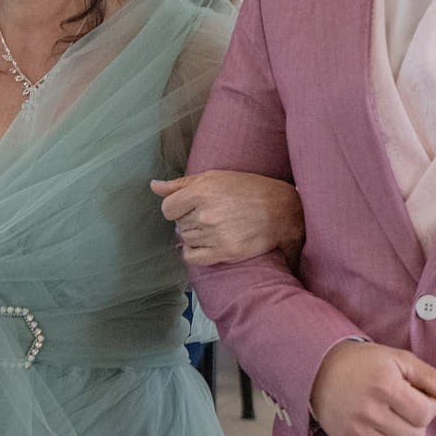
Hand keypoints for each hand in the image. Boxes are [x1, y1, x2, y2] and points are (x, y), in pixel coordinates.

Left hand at [155, 169, 305, 267]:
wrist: (282, 210)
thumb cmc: (248, 189)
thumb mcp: (214, 177)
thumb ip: (180, 184)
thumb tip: (153, 186)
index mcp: (202, 192)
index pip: (167, 208)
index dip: (176, 207)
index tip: (188, 206)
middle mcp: (206, 214)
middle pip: (178, 224)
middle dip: (189, 220)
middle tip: (208, 215)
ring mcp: (215, 235)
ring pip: (186, 239)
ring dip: (195, 235)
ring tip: (213, 227)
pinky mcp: (225, 252)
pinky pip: (193, 257)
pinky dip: (194, 252)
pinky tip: (204, 244)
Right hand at [308, 340, 435, 435]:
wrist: (317, 368)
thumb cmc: (363, 362)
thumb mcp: (397, 359)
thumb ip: (431, 377)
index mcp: (384, 385)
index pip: (426, 414)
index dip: (427, 406)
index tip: (414, 396)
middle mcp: (369, 410)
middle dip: (417, 426)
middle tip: (403, 411)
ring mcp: (354, 429)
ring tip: (392, 424)